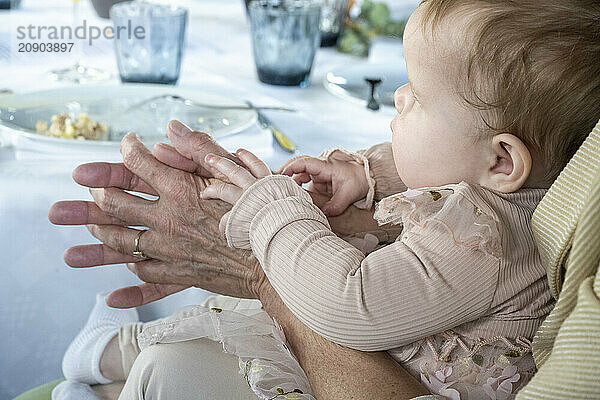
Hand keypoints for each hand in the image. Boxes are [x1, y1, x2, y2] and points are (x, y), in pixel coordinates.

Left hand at [49, 131, 267, 307]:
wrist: (277, 254)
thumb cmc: (260, 209)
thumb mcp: (234, 171)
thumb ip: (199, 148)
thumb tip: (169, 129)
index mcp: (180, 189)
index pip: (137, 164)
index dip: (124, 152)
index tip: (124, 145)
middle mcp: (168, 219)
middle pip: (115, 206)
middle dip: (87, 201)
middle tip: (67, 202)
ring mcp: (171, 249)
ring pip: (121, 244)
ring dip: (94, 243)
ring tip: (74, 247)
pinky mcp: (182, 274)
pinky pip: (149, 284)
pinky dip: (130, 292)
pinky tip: (110, 298)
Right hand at [278, 153, 369, 216]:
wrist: (368, 178)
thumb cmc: (359, 180)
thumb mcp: (349, 194)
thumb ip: (336, 205)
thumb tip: (322, 214)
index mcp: (325, 166)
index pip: (304, 162)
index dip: (291, 167)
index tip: (282, 175)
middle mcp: (319, 169)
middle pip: (297, 166)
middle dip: (285, 173)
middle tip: (273, 183)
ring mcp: (318, 175)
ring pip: (299, 176)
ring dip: (291, 183)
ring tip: (281, 193)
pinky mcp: (318, 183)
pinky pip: (305, 185)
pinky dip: (298, 190)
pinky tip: (292, 199)